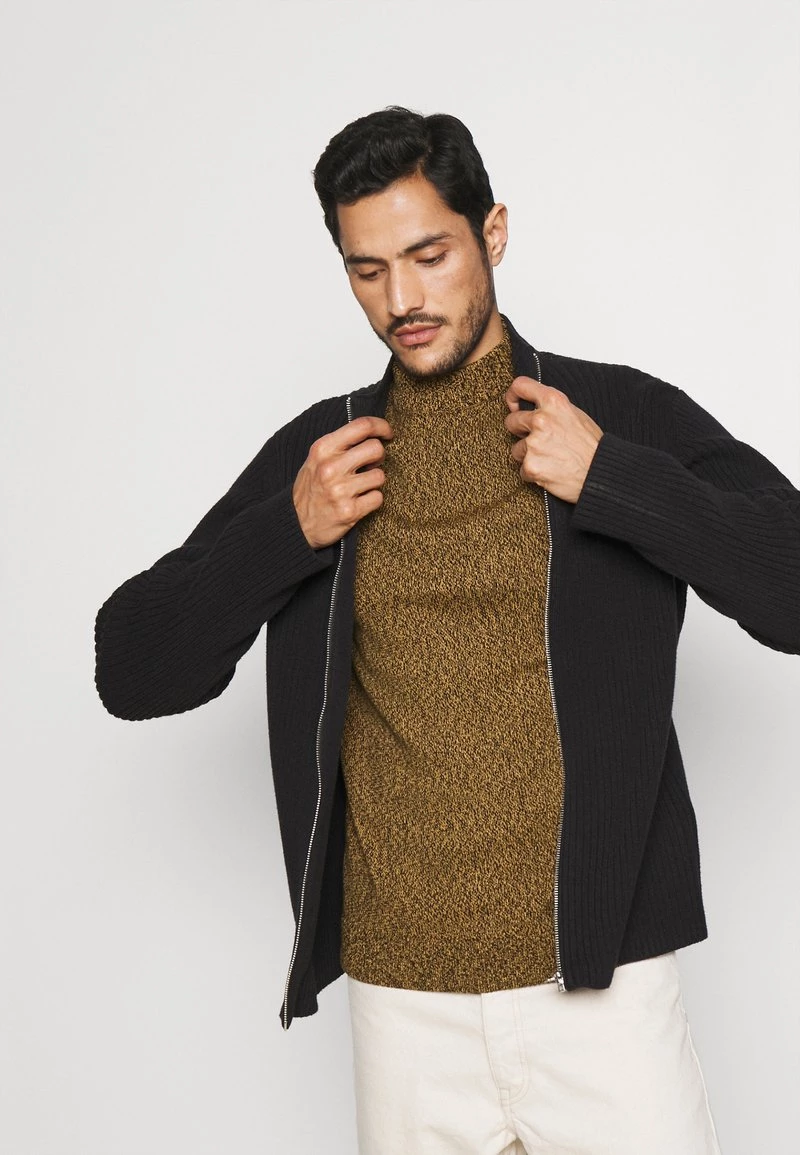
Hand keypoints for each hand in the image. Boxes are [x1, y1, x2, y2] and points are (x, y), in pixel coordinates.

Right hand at [292, 416, 392, 548]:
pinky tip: (358, 501)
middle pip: (376, 449)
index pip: (362, 426)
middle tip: (371, 464)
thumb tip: (372, 433)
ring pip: (380, 475)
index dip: (381, 426)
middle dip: (378, 457)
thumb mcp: (316, 459)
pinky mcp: (350, 511)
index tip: (387, 433)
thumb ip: (340, 444)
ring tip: (359, 487)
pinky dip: (372, 500)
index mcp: (323, 449)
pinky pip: (378, 498)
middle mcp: (331, 467)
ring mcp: (340, 490)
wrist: (295, 524)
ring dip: (374, 482)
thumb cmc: (309, 490)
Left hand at [504, 377, 602, 503]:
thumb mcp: (576, 415)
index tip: (514, 406)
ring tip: (551, 459)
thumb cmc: (592, 446)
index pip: (521, 386)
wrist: (601, 473)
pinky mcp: (531, 466)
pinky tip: (551, 471)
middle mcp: (541, 420)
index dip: (513, 396)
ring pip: (516, 449)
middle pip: (511, 421)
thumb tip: (534, 408)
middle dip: (520, 432)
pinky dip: (533, 473)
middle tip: (538, 440)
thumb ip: (553, 409)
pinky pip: (522, 470)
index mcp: (554, 402)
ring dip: (529, 455)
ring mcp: (534, 444)